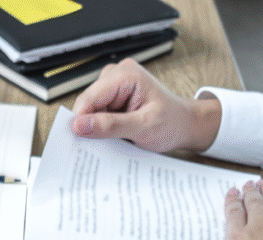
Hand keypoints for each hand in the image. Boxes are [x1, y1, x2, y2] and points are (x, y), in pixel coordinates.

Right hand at [71, 58, 221, 152]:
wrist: (184, 125)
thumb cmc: (171, 123)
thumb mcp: (143, 127)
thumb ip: (111, 126)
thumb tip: (80, 125)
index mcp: (126, 75)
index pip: (90, 97)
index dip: (81, 119)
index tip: (79, 139)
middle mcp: (117, 75)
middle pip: (88, 103)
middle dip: (91, 124)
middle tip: (105, 142)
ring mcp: (114, 85)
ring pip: (90, 110)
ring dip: (97, 126)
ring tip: (117, 136)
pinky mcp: (112, 97)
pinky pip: (96, 113)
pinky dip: (102, 127)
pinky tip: (116, 133)